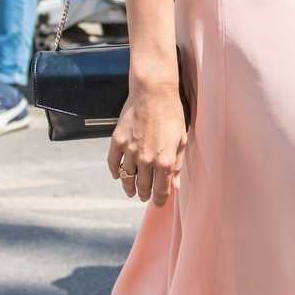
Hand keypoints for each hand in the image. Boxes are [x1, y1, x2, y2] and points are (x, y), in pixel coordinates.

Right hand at [107, 82, 186, 206]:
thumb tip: (175, 184)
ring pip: (127, 178)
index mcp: (165, 161)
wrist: (153, 92)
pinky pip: (113, 163)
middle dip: (145, 195)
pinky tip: (117, 175)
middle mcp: (146, 159)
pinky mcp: (117, 141)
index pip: (161, 190)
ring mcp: (130, 151)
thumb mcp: (181, 140)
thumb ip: (178, 164)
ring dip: (129, 187)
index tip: (159, 203)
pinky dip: (115, 172)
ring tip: (131, 191)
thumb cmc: (172, 113)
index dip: (160, 200)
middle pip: (143, 187)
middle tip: (145, 197)